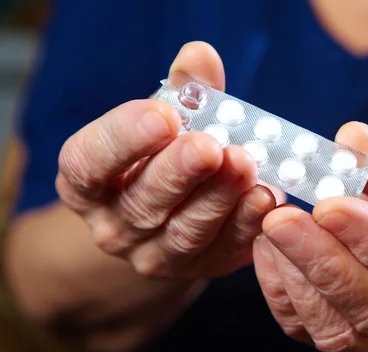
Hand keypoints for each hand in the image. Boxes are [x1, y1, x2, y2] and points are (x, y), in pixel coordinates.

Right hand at [57, 42, 277, 278]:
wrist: (172, 213)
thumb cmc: (161, 154)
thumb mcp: (164, 119)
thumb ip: (183, 90)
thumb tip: (200, 56)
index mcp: (88, 182)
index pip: (88, 164)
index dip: (124, 139)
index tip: (163, 114)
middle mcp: (114, 225)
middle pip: (142, 201)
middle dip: (178, 172)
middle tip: (209, 146)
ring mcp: (156, 254)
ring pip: (185, 231)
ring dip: (218, 198)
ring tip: (244, 165)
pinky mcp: (201, 267)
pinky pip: (224, 249)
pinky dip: (246, 223)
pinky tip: (267, 197)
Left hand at [253, 122, 367, 351]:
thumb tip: (352, 139)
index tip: (330, 204)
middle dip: (324, 260)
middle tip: (281, 218)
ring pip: (337, 328)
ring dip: (296, 275)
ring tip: (273, 225)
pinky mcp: (341, 342)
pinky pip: (304, 328)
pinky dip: (278, 288)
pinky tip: (268, 248)